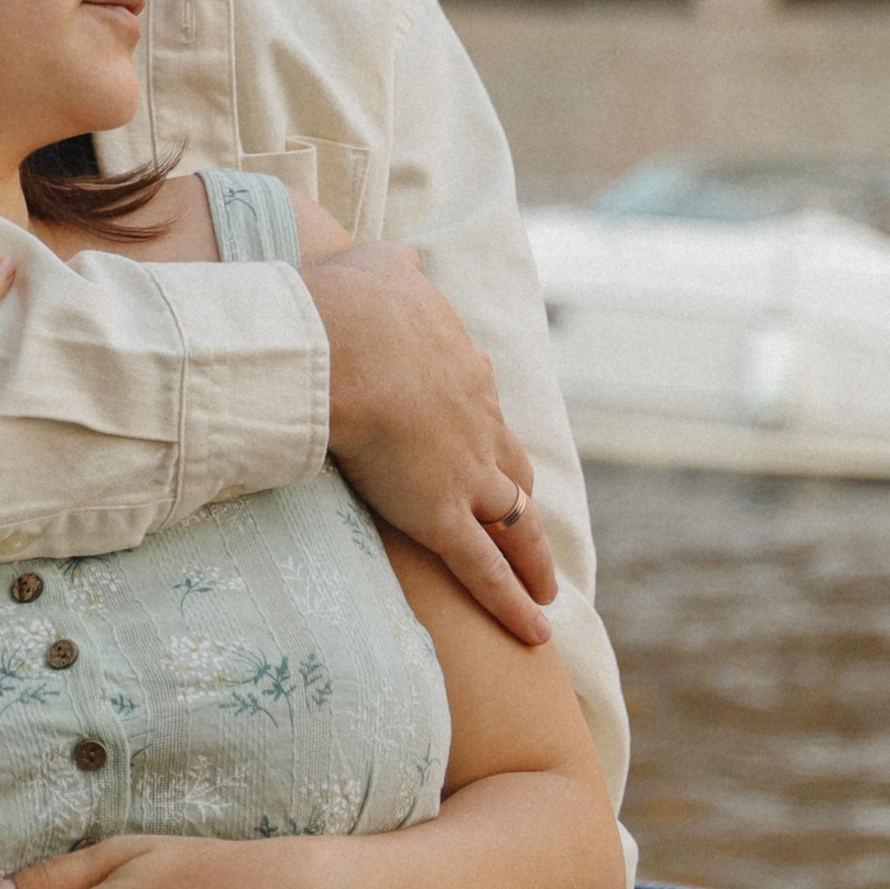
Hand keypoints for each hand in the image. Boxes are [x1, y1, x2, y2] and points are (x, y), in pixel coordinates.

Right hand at [301, 244, 554, 644]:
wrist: (342, 344)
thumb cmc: (349, 302)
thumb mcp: (380, 266)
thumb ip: (395, 266)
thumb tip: (401, 256)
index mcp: (462, 367)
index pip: (480, 406)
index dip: (480, 430)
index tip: (477, 447)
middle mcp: (479, 422)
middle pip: (511, 467)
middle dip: (518, 495)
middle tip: (525, 521)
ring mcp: (466, 473)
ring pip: (515, 523)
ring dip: (534, 559)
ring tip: (548, 588)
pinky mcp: (443, 516)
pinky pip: (487, 569)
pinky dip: (513, 602)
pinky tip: (536, 632)